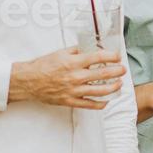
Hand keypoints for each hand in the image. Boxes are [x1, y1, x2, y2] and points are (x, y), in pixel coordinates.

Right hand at [10, 48, 125, 109]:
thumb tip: (91, 48)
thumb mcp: (60, 53)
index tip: (117, 56)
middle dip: (117, 71)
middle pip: (103, 74)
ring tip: (119, 84)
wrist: (29, 81)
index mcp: (73, 62)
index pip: (98, 57)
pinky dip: (100, 103)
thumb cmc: (43, 66)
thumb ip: (77, 51)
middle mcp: (76, 76)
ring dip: (113, 87)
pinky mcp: (70, 101)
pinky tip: (107, 100)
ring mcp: (74, 90)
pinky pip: (89, 104)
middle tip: (123, 69)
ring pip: (100, 91)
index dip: (111, 56)